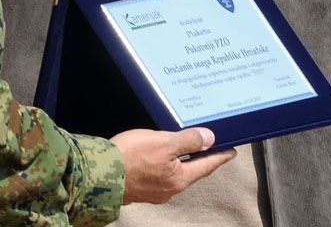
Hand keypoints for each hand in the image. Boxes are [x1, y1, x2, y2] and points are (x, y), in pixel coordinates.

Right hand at [109, 127, 235, 204]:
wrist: (99, 175)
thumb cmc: (131, 157)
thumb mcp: (163, 142)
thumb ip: (188, 140)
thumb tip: (209, 138)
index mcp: (179, 178)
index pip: (206, 165)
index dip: (220, 156)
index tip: (231, 151)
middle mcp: (169, 189)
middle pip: (192, 171)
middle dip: (201, 159)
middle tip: (212, 148)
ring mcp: (154, 191)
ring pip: (175, 173)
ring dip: (182, 161)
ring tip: (187, 149)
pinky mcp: (141, 188)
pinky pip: (160, 175)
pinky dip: (166, 165)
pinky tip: (160, 157)